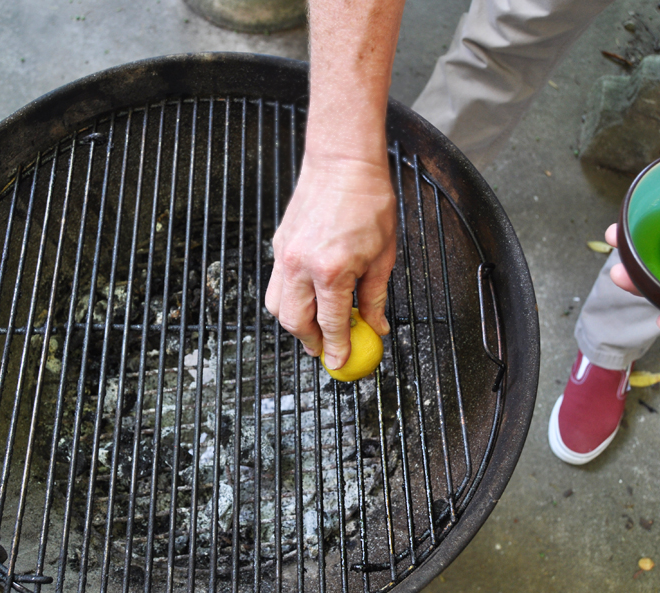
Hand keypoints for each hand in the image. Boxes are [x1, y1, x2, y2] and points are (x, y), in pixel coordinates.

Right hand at [264, 152, 396, 367]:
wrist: (342, 162)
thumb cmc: (368, 201)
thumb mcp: (383, 255)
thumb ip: (375, 296)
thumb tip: (376, 325)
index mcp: (331, 271)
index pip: (331, 324)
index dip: (337, 348)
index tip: (342, 362)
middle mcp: (301, 266)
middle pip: (296, 322)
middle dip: (311, 342)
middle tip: (326, 350)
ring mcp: (285, 255)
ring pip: (278, 306)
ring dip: (295, 323)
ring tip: (315, 328)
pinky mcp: (279, 245)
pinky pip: (277, 284)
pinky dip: (289, 299)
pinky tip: (308, 298)